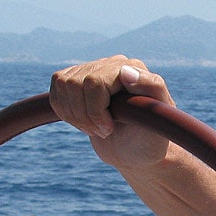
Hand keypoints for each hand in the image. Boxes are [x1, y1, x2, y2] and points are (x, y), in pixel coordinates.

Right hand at [49, 56, 174, 169]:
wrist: (135, 151)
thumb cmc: (150, 140)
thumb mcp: (159, 122)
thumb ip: (152, 90)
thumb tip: (126, 70)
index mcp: (134, 69)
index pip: (95, 82)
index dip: (96, 110)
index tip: (109, 130)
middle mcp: (113, 64)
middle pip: (76, 83)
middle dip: (85, 115)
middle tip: (103, 132)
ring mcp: (94, 70)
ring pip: (63, 84)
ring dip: (74, 114)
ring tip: (93, 128)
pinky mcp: (79, 81)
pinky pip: (57, 87)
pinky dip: (64, 110)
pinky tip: (82, 121)